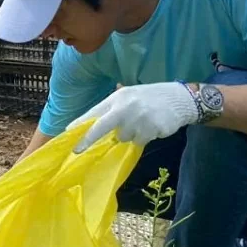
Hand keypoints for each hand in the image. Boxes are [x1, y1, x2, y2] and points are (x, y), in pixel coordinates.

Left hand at [67, 82, 198, 152]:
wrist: (179, 98)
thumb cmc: (149, 98)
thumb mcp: (129, 96)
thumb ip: (113, 109)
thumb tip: (92, 125)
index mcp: (117, 98)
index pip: (94, 112)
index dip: (80, 124)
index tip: (68, 134)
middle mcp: (125, 107)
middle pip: (101, 127)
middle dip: (88, 139)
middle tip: (77, 150)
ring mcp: (137, 119)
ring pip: (123, 138)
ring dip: (129, 135)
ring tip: (141, 123)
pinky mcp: (150, 129)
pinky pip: (138, 141)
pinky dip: (143, 137)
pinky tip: (151, 126)